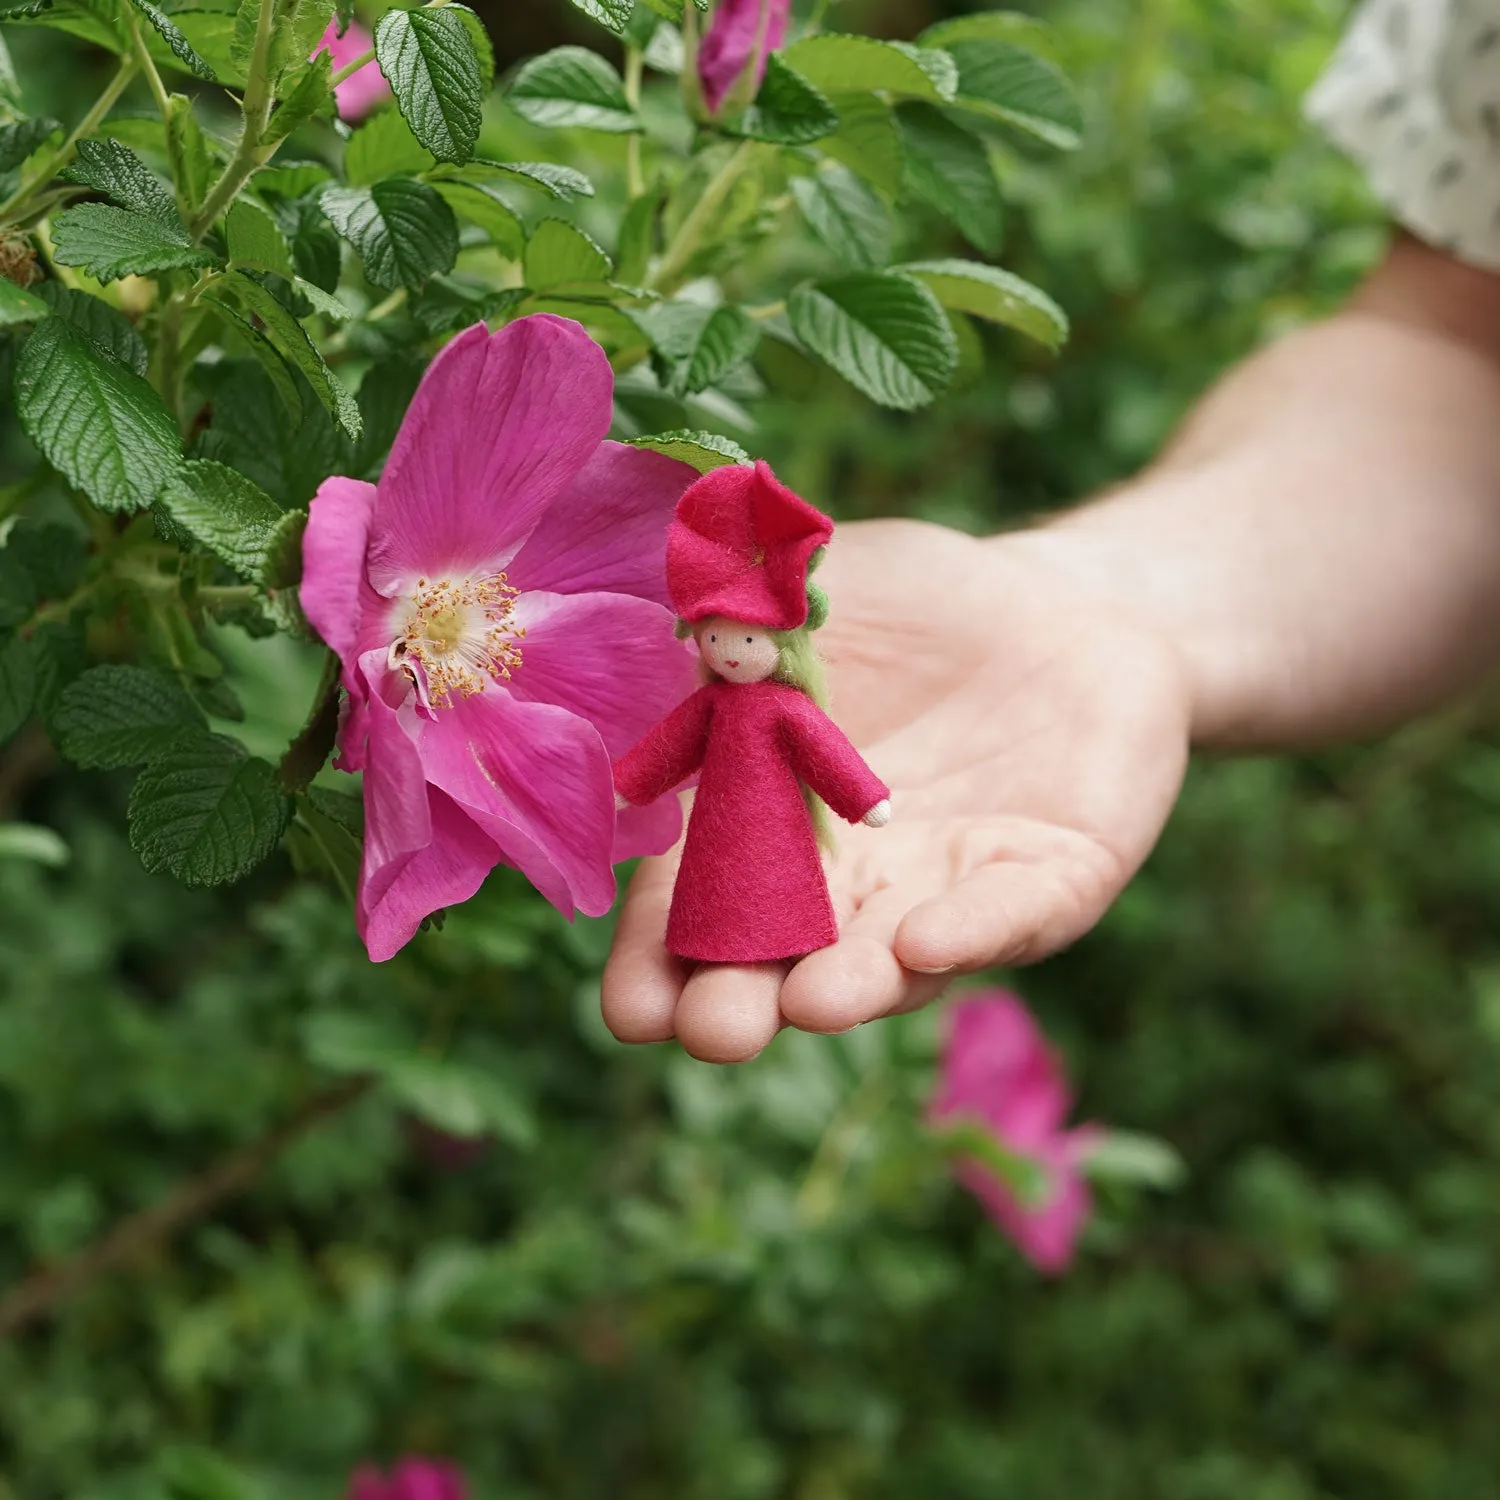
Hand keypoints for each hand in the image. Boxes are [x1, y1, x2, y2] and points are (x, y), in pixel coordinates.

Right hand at [602, 519, 1191, 1061]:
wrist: (1062, 607)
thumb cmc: (918, 604)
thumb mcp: (813, 593)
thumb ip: (736, 619)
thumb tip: (669, 634)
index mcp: (768, 820)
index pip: (698, 901)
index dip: (661, 957)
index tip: (631, 1009)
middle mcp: (849, 883)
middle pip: (783, 957)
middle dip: (744, 999)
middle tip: (711, 1030)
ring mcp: (941, 888)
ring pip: (891, 955)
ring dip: (852, 984)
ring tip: (811, 1004)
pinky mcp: (1045, 881)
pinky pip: (1006, 911)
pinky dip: (968, 929)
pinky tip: (925, 942)